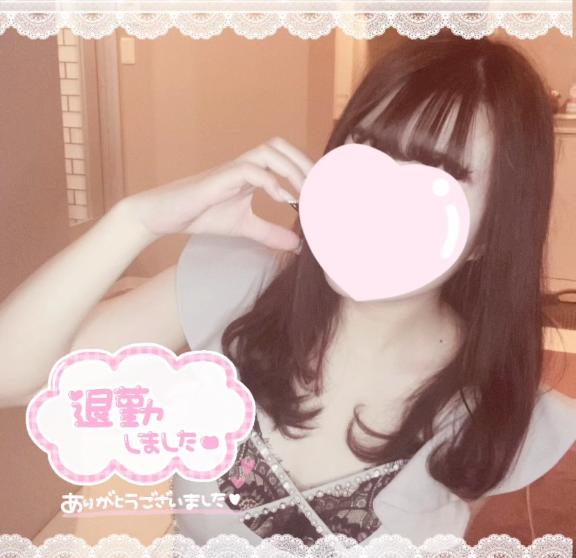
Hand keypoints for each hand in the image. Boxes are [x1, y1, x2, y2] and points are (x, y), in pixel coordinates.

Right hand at [121, 137, 313, 250]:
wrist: (166, 216)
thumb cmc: (202, 215)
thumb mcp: (244, 227)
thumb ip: (269, 232)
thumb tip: (297, 244)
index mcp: (251, 173)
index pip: (284, 158)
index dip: (306, 168)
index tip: (324, 189)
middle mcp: (244, 166)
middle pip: (280, 146)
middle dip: (303, 162)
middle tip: (320, 188)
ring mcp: (231, 169)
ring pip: (268, 152)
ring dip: (291, 170)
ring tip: (305, 194)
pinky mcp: (219, 178)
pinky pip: (250, 170)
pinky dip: (270, 182)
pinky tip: (282, 199)